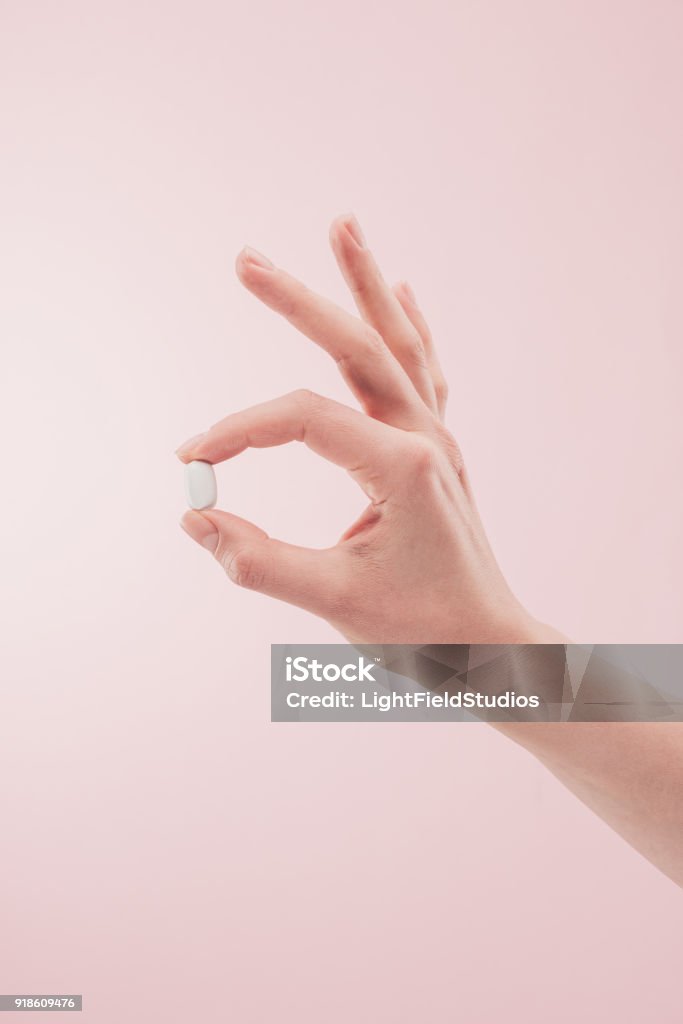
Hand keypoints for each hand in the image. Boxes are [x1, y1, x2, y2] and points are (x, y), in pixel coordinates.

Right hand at [177, 214, 559, 643]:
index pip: (302, 420)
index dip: (236, 434)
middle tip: (244, 258)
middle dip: (298, 301)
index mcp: (403, 469)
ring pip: (397, 345)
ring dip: (366, 284)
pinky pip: (425, 373)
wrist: (492, 648)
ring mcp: (438, 439)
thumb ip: (259, 561)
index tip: (191, 465)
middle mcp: (425, 440)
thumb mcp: (336, 602)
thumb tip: (193, 519)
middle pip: (356, 349)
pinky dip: (410, 328)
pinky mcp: (438, 450)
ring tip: (342, 222)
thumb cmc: (423, 632)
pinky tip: (402, 290)